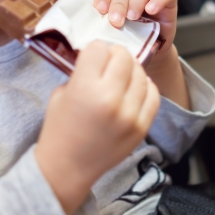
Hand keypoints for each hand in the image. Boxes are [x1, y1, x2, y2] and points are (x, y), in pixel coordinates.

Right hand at [34, 42, 159, 214]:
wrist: (68, 167)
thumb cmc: (60, 129)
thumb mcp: (61, 92)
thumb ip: (81, 71)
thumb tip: (100, 56)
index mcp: (85, 87)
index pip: (99, 48)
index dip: (94, 50)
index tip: (92, 57)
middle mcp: (110, 98)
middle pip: (124, 56)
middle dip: (114, 55)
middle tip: (108, 63)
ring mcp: (130, 114)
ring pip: (141, 73)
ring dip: (131, 70)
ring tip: (121, 76)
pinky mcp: (142, 126)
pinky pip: (154, 95)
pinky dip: (146, 87)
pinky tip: (135, 88)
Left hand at [93, 0, 177, 54]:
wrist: (147, 57)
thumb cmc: (124, 43)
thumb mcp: (107, 33)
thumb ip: (96, 23)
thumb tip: (80, 22)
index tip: (100, 9)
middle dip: (118, 2)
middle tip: (116, 21)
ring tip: (133, 17)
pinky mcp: (169, 2)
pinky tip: (151, 10)